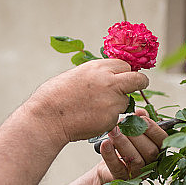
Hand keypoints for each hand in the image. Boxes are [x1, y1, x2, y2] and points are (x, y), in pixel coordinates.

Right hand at [25, 59, 148, 143]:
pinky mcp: (111, 118)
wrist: (47, 118)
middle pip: (138, 80)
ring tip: (95, 108)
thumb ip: (96, 75)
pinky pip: (116, 117)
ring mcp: (112, 101)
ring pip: (126, 101)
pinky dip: (108, 119)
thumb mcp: (76, 75)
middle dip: (139, 83)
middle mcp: (109, 81)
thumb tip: (109, 76)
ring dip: (117, 105)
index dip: (124, 72)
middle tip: (135, 88)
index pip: (125, 65)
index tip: (123, 78)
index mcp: (98, 67)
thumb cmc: (54, 96)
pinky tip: (91, 118)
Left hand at [96, 108, 166, 181]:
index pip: (163, 141)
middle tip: (122, 122)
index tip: (142, 118)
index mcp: (157, 151)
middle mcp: (150, 164)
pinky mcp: (121, 179)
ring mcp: (136, 173)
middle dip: (136, 134)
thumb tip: (141, 112)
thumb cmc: (124, 147)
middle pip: (150, 151)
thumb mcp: (133, 133)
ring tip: (113, 131)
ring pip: (135, 159)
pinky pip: (117, 167)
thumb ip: (140, 122)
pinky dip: (110, 154)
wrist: (108, 169)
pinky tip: (105, 143)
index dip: (154, 129)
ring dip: (123, 142)